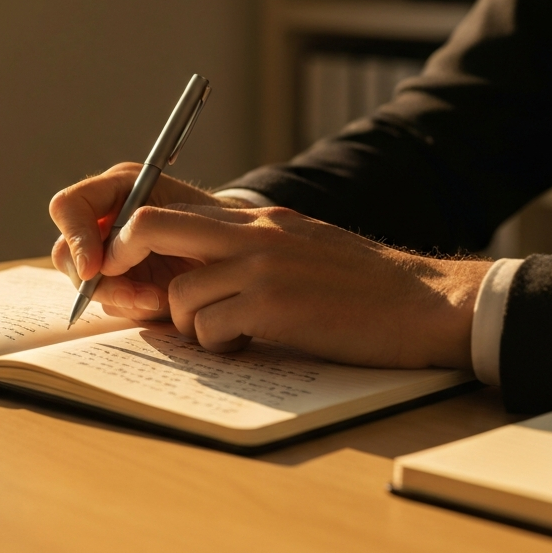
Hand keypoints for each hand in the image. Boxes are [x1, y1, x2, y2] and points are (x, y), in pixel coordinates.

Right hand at [49, 162, 253, 317]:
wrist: (240, 248)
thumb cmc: (219, 222)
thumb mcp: (188, 217)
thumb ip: (145, 229)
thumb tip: (103, 266)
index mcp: (117, 189)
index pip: (68, 207)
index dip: (76, 238)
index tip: (96, 269)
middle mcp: (104, 219)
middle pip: (67, 253)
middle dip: (100, 282)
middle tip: (135, 297)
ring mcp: (108, 251)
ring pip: (87, 283)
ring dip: (121, 297)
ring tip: (158, 300)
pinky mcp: (120, 280)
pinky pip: (110, 301)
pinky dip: (133, 307)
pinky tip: (160, 303)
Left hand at [101, 203, 489, 368]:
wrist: (427, 302)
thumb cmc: (362, 284)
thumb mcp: (301, 244)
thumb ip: (250, 248)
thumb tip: (198, 271)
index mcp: (257, 219)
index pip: (169, 207)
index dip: (131, 236)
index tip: (124, 266)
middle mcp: (253, 233)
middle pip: (150, 226)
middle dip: (124, 261)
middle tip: (132, 296)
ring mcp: (263, 268)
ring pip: (179, 295)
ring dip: (189, 326)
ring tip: (224, 334)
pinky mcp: (275, 306)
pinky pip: (212, 329)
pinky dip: (219, 345)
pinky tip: (249, 345)